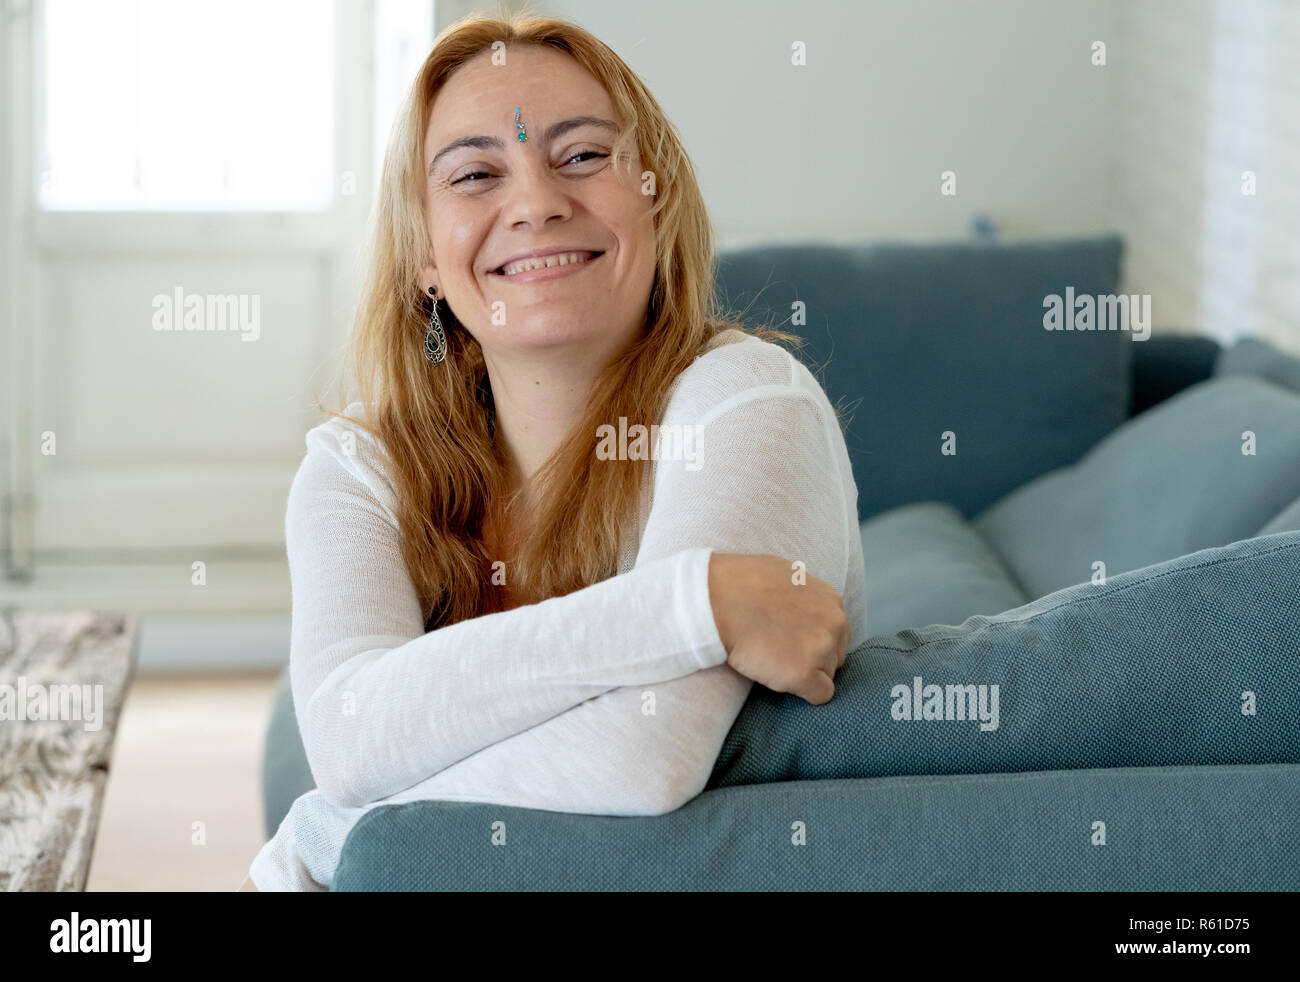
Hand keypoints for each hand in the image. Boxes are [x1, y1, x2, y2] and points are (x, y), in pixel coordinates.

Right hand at [707, 552, 848, 704]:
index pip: (835, 631)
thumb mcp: (785, 576)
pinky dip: (802, 692)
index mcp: (830, 600)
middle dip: (814, 658)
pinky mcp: (805, 674)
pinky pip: (820, 695)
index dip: (813, 639)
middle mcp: (834, 623)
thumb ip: (803, 595)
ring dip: (805, 673)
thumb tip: (800, 608)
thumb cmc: (740, 584)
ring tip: (773, 661)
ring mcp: (821, 649)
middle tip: (781, 653)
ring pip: (827, 675)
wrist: (716, 601)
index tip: (791, 640)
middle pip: (835, 654)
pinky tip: (779, 678)